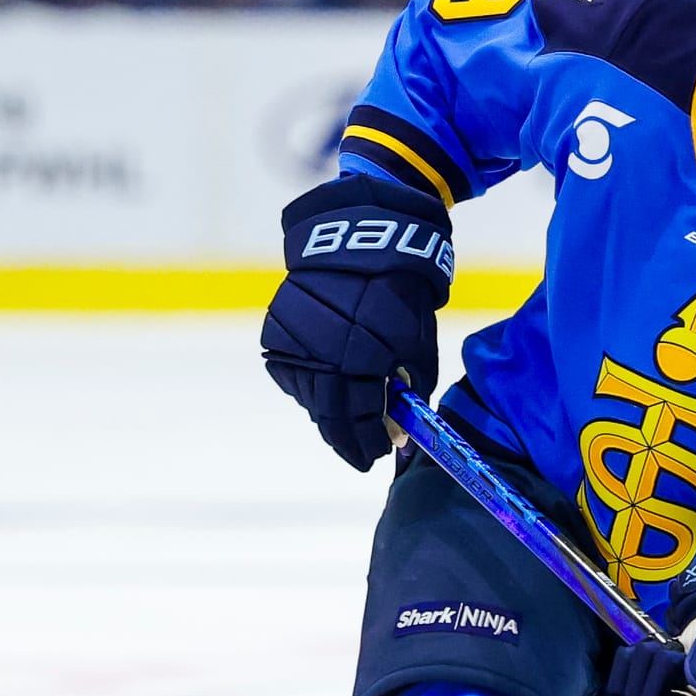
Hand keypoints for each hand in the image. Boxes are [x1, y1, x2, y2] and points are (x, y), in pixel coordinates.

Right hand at [261, 175, 454, 469]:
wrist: (361, 240)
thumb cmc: (402, 294)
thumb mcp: (418, 344)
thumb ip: (407, 391)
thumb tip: (400, 431)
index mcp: (360, 360)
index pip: (359, 420)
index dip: (368, 443)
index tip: (377, 456)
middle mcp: (321, 355)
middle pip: (328, 414)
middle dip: (346, 435)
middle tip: (360, 449)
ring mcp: (294, 343)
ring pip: (308, 395)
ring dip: (328, 411)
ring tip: (346, 417)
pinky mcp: (278, 331)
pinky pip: (292, 372)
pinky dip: (310, 384)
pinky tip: (328, 385)